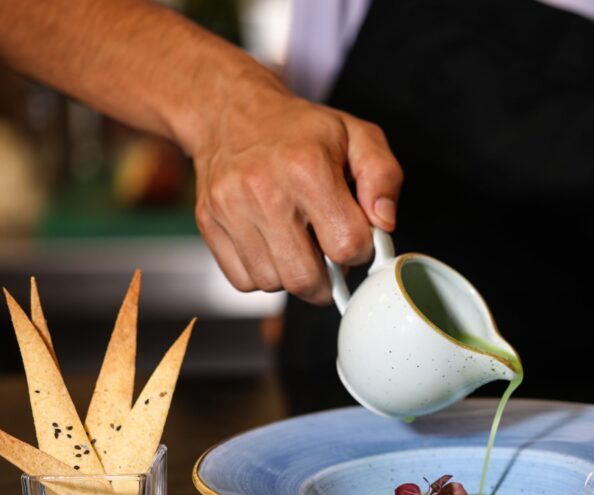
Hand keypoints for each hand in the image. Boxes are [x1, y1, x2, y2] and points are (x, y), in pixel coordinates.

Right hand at [191, 84, 401, 303]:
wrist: (232, 111)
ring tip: (300, 242)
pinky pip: (244, 281)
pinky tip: (273, 245)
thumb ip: (383, 177)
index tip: (356, 235)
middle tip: (330, 253)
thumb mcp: (357, 135)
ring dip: (294, 275)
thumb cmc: (299, 129)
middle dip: (329, 278)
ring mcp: (230, 209)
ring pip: (274, 284)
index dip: (361, 249)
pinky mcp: (209, 224)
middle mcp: (263, 191)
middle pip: (306, 278)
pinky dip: (264, 273)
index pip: (347, 245)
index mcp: (307, 168)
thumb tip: (384, 222)